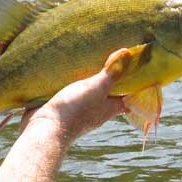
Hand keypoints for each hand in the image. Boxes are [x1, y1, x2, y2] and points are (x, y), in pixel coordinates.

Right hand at [0, 48, 131, 181]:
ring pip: (91, 97)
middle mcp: (98, 112)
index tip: (135, 74)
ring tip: (90, 66)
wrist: (46, 128)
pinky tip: (70, 76)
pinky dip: (75, 88)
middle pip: (109, 97)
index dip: (132, 88)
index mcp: (110, 108)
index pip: (128, 99)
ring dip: (91, 84)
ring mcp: (81, 112)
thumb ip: (111, 73)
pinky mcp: (65, 109)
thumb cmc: (76, 109)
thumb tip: (127, 54)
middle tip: (111, 63)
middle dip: (111, 83)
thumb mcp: (97, 87)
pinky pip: (74, 97)